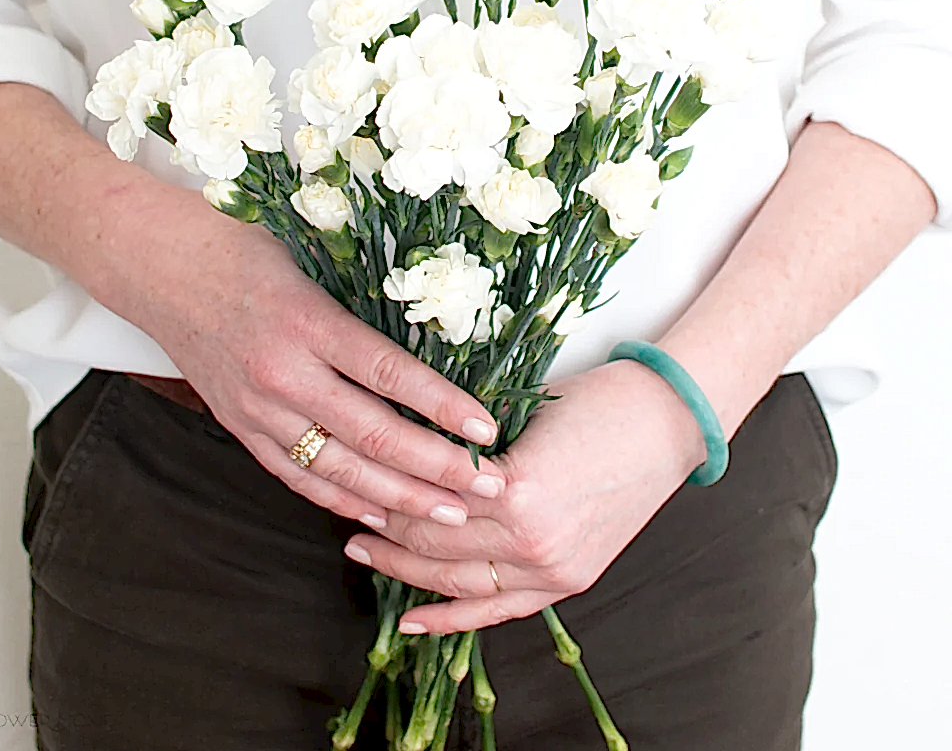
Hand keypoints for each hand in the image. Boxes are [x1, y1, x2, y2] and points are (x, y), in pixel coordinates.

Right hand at [136, 211, 505, 531]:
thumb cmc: (243, 251)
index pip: (387, 372)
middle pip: (371, 433)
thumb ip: (361, 309)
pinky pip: (295, 474)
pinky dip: (340, 498)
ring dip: (398, 495)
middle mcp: (281, 372)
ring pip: (338, 467)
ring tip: (450, 513)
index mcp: (306, 322)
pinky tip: (380, 513)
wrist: (160, 270)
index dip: (441, 404)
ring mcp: (256, 408)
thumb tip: (434, 344)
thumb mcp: (309, 264)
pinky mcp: (240, 426)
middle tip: (488, 485)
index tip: (487, 429)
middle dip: (436, 466)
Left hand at [341, 359, 706, 631]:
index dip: (387, 490)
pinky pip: (500, 611)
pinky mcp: (570, 580)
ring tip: (367, 554)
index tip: (358, 476)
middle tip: (351, 512)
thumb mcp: (523, 412)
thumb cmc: (600, 401)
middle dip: (387, 529)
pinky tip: (412, 621)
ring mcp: (554, 568)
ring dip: (406, 572)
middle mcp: (533, 540)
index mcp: (516, 490)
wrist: (671, 421)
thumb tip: (411, 453)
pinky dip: (453, 619)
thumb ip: (467, 446)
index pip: (427, 501)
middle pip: (435, 544)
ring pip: (459, 584)